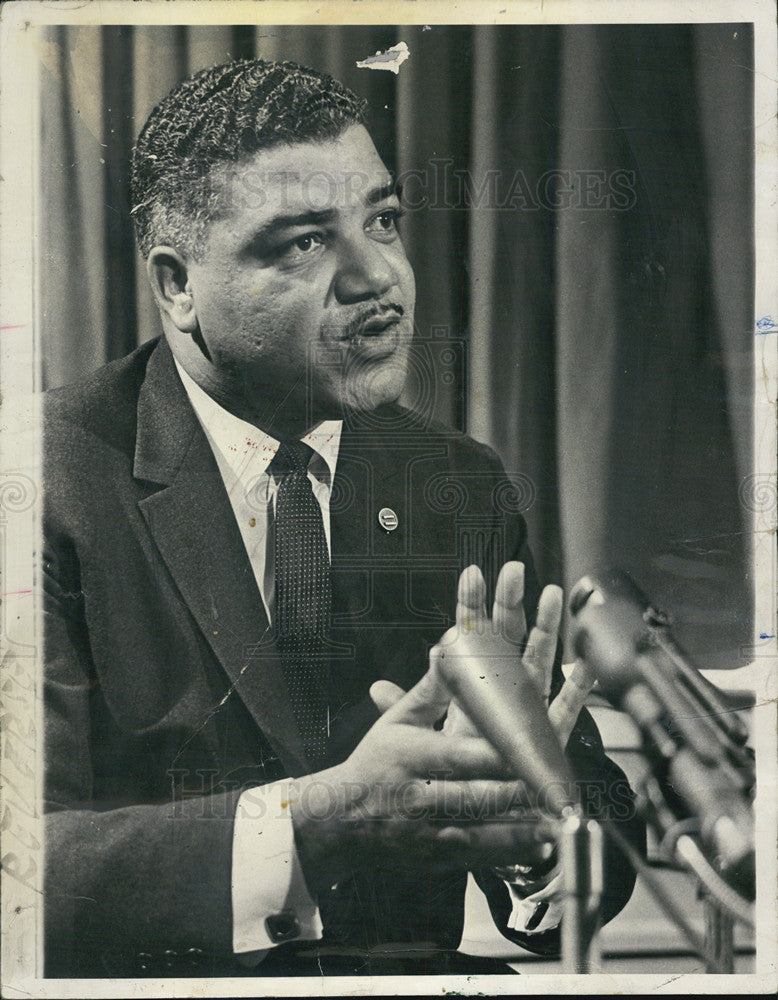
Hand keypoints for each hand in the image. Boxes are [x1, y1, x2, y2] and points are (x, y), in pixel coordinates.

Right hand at [289, 609, 553, 892]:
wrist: (340, 820)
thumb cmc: (375, 763)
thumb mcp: (396, 722)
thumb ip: (429, 690)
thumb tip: (448, 649)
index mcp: (408, 757)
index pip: (453, 756)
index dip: (488, 757)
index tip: (523, 753)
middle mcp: (417, 797)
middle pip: (469, 798)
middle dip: (510, 796)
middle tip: (550, 790)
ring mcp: (426, 832)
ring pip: (477, 834)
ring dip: (517, 833)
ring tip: (554, 827)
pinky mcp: (435, 858)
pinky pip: (475, 858)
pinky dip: (507, 856)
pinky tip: (539, 851)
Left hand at [375, 561, 596, 751]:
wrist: (479, 802)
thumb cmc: (456, 759)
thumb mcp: (423, 732)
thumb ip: (406, 707)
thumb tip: (377, 688)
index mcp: (476, 679)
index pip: (473, 634)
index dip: (472, 605)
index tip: (472, 574)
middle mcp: (505, 685)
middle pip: (509, 636)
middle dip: (510, 602)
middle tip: (511, 570)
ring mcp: (528, 706)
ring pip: (539, 660)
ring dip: (546, 628)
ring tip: (550, 594)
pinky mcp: (546, 735)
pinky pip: (564, 710)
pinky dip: (577, 689)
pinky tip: (586, 666)